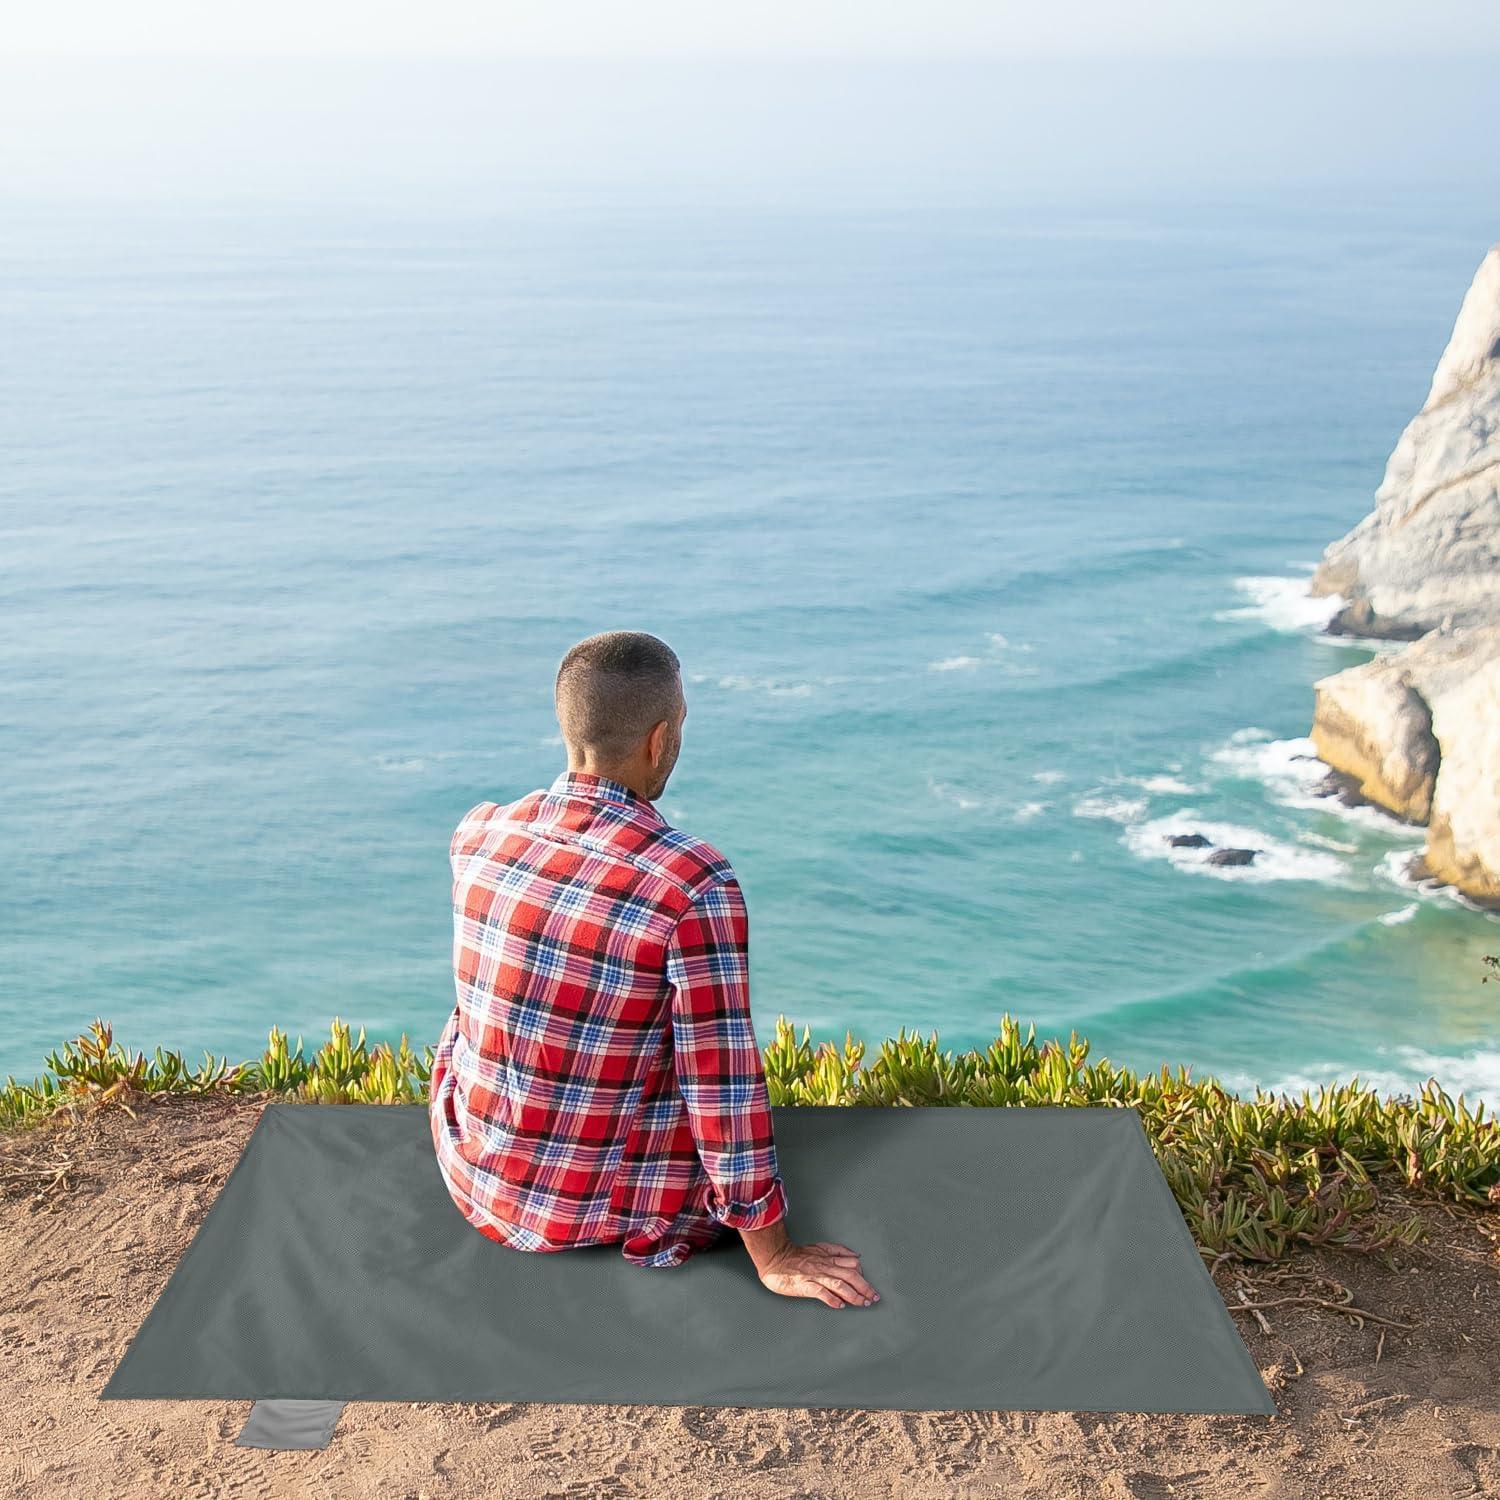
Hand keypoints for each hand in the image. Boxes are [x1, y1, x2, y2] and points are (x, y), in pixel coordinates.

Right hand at [757, 1240, 880, 1308]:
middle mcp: (825, 1266)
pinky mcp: (804, 1284)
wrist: (775, 1258)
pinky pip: (820, 1292)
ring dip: (853, 1295)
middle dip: (865, 1287)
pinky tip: (839, 1305)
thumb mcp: (820, 1247)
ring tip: (862, 1303)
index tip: (869, 1287)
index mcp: (829, 1257)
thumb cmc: (796, 1256)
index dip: (863, 1275)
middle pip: (850, 1275)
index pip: (853, 1264)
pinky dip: (831, 1299)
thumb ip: (838, 1251)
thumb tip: (857, 1255)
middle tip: (873, 1298)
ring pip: (839, 1284)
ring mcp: (815, 1275)